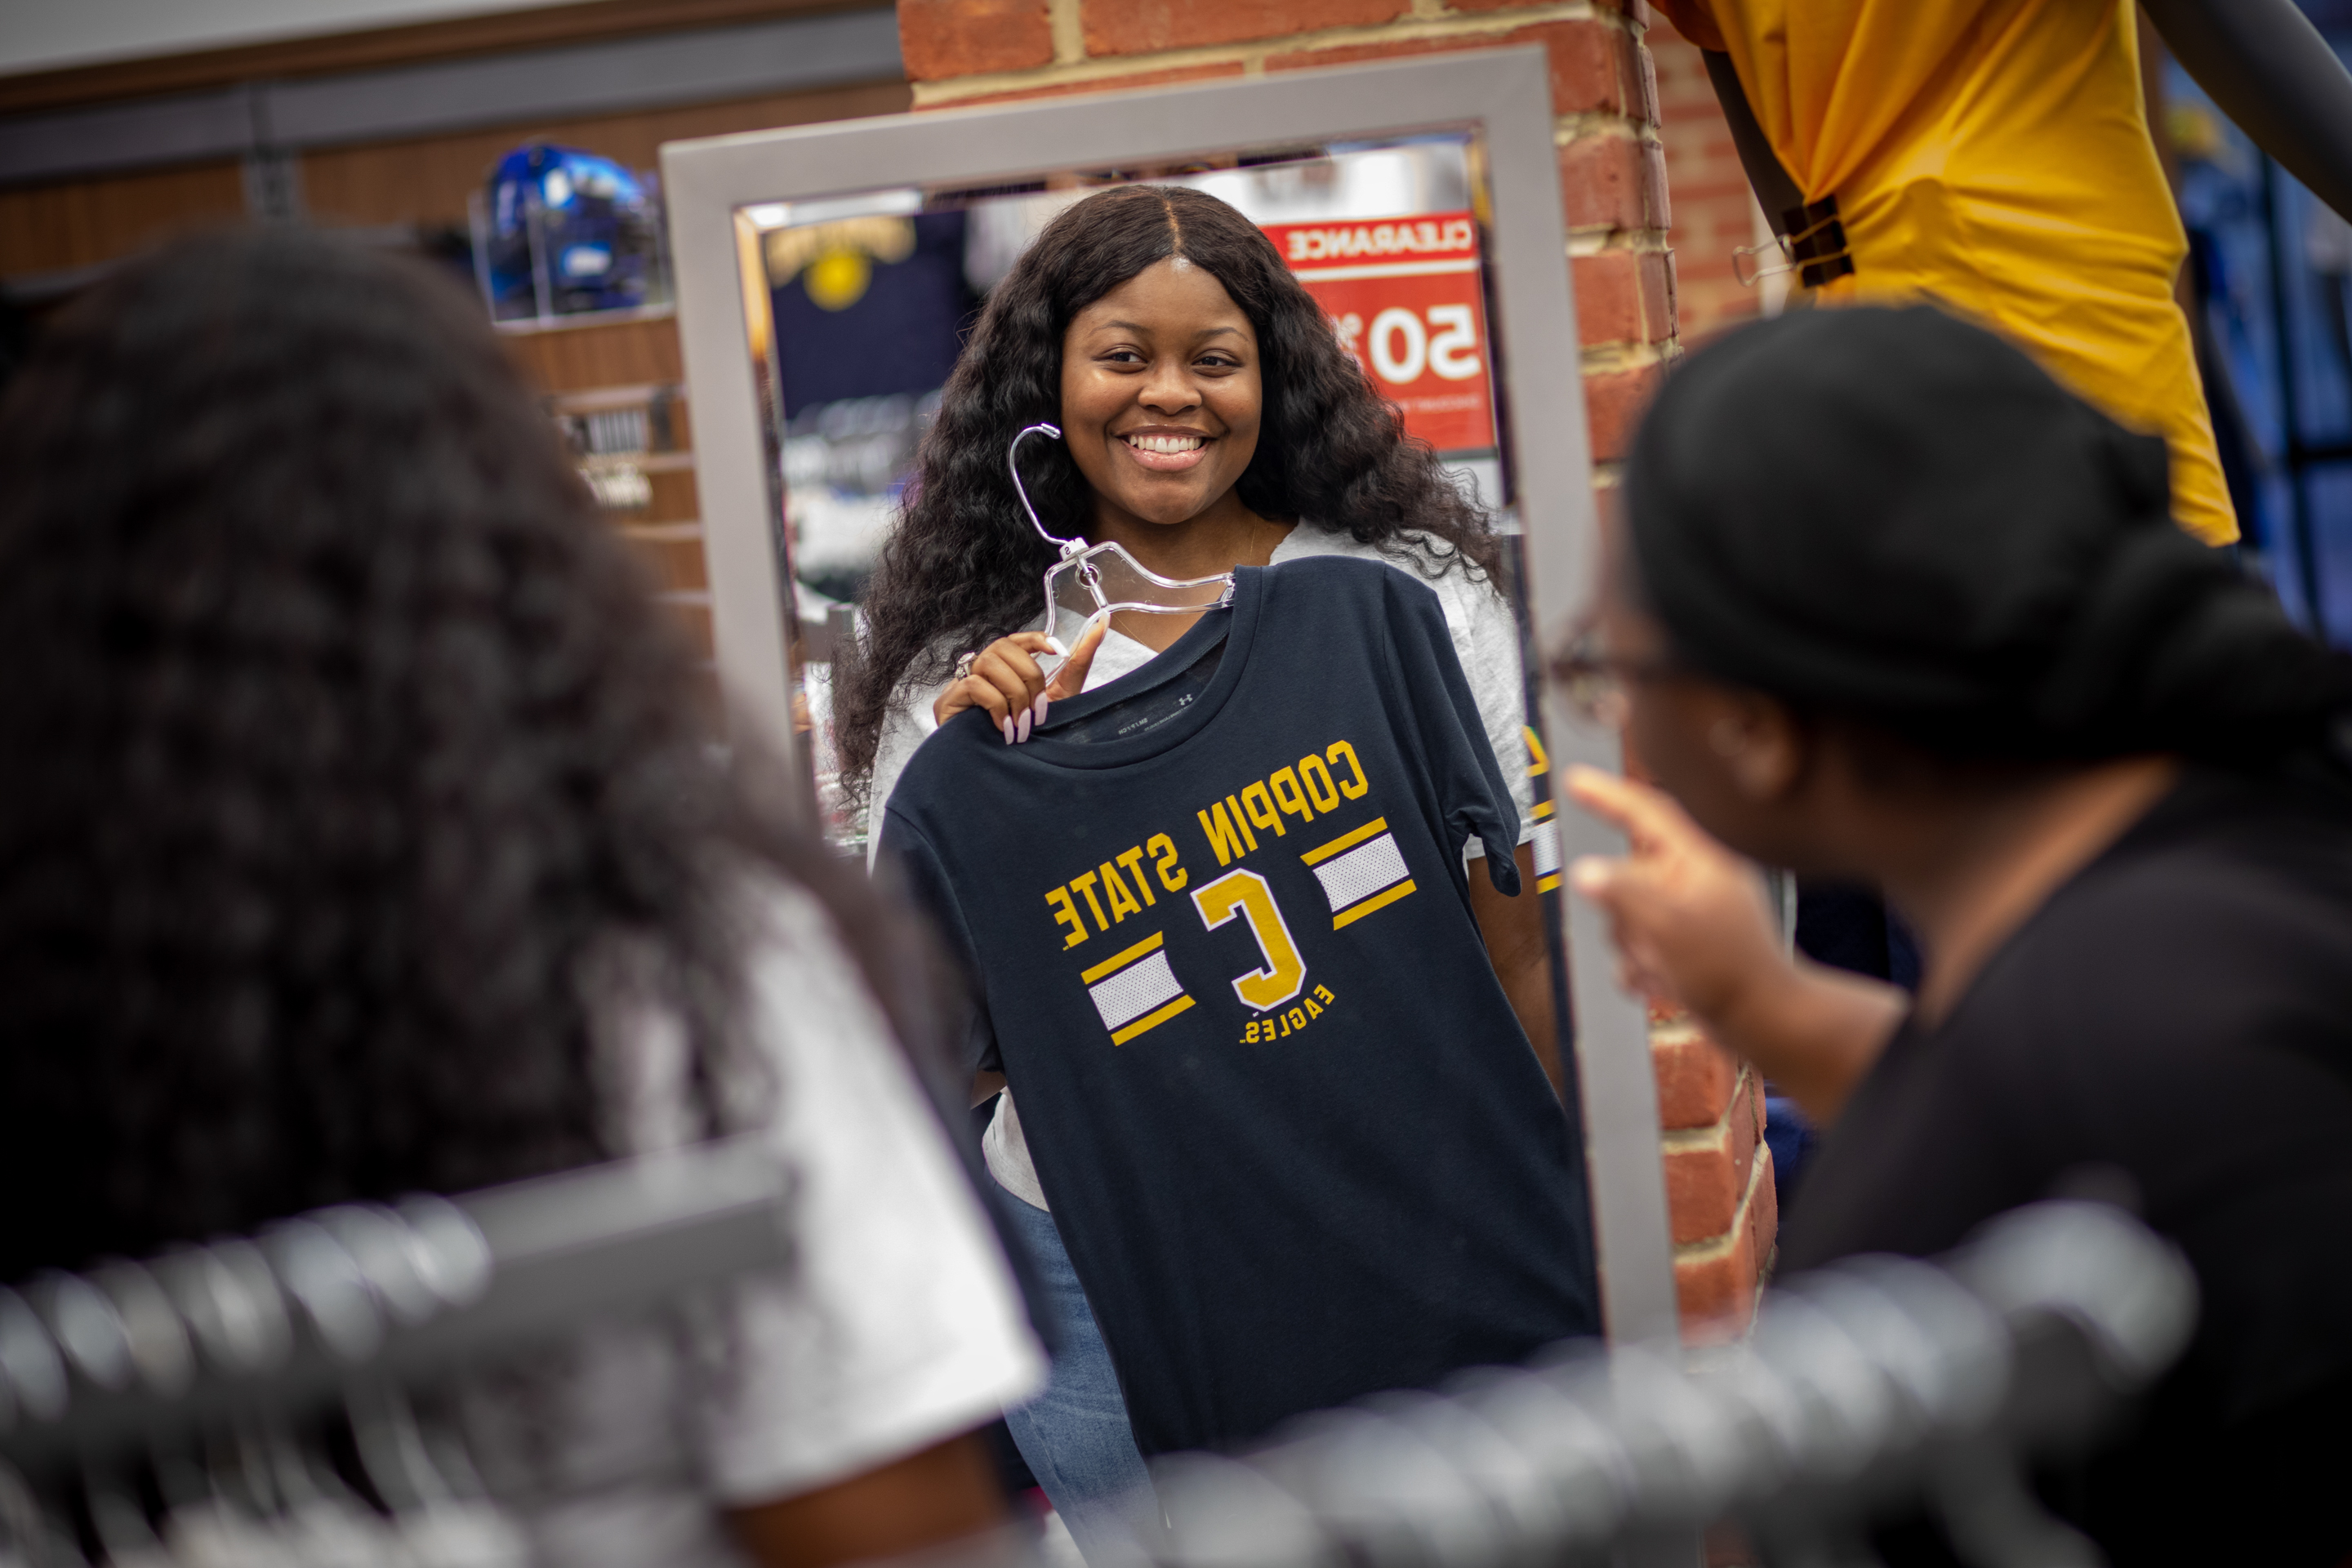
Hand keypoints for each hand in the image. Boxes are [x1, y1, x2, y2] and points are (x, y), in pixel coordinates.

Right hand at [933, 615, 1107, 742]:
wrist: (1000, 775)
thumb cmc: (1028, 737)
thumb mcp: (1059, 698)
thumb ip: (1077, 664)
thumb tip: (1102, 624)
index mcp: (1006, 668)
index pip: (1017, 638)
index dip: (1037, 638)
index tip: (1059, 652)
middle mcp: (982, 670)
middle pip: (1004, 646)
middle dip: (1030, 678)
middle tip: (1038, 711)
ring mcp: (961, 683)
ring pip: (990, 662)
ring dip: (1014, 694)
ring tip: (1022, 724)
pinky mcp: (948, 701)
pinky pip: (974, 685)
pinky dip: (996, 706)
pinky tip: (1003, 729)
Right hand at [1564, 765, 1905, 1124]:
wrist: (1764, 1024)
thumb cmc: (1731, 972)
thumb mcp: (1668, 924)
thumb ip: (1622, 891)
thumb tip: (1584, 870)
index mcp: (1699, 859)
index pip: (1645, 813)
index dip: (1606, 795)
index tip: (1575, 780)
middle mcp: (1693, 880)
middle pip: (1626, 873)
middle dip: (1622, 912)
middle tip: (1644, 936)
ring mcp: (1687, 914)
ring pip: (1625, 916)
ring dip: (1632, 946)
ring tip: (1663, 966)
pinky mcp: (1682, 945)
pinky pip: (1636, 949)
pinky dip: (1641, 968)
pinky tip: (1663, 984)